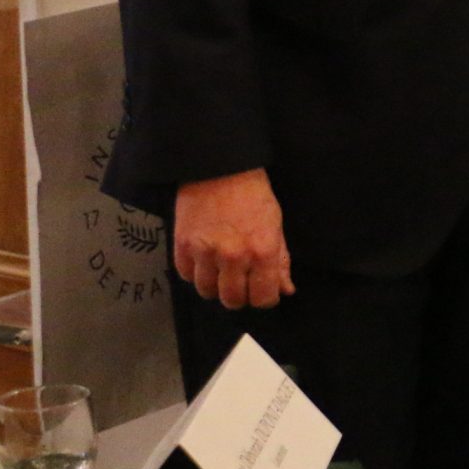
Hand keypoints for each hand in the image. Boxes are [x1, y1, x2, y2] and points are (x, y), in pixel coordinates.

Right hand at [173, 169, 293, 309]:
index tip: (262, 291)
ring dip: (215, 285)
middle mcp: (234, 256)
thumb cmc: (253, 194)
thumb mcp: (275, 225)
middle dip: (239, 295)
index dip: (264, 298)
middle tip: (240, 282)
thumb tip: (285, 289)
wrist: (220, 168)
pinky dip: (195, 272)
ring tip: (221, 270)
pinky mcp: (182, 246)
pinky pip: (186, 276)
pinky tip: (204, 260)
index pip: (263, 297)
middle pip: (233, 300)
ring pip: (207, 291)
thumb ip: (280, 260)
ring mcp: (205, 252)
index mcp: (262, 250)